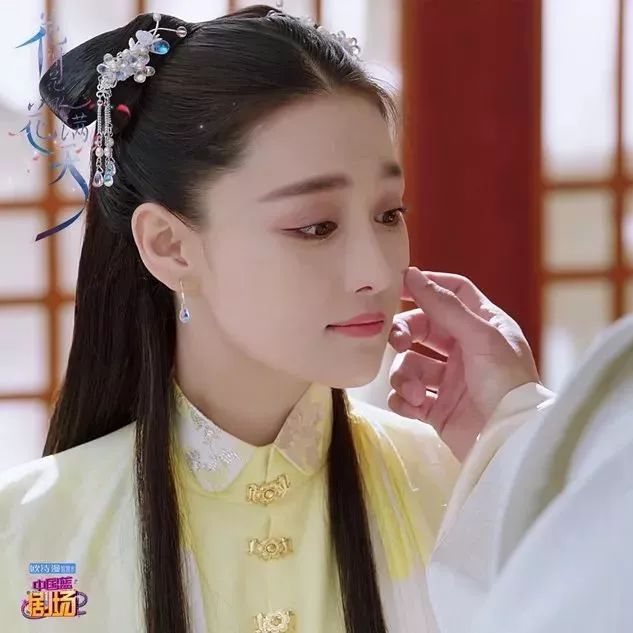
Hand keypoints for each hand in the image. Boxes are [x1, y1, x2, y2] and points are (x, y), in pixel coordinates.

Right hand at [388, 267, 540, 460]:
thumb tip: (413, 274)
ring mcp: (451, 382)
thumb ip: (445, 306)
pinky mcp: (439, 411)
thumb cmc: (507, 383)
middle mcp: (466, 350)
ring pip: (411, 366)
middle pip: (422, 329)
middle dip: (405, 334)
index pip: (453, 294)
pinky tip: (413, 407)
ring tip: (416, 394)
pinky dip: (404, 401)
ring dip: (405, 377)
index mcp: (483, 326)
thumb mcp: (480, 336)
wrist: (513, 443)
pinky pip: (408, 398)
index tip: (397, 286)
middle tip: (397, 343)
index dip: (427, 287)